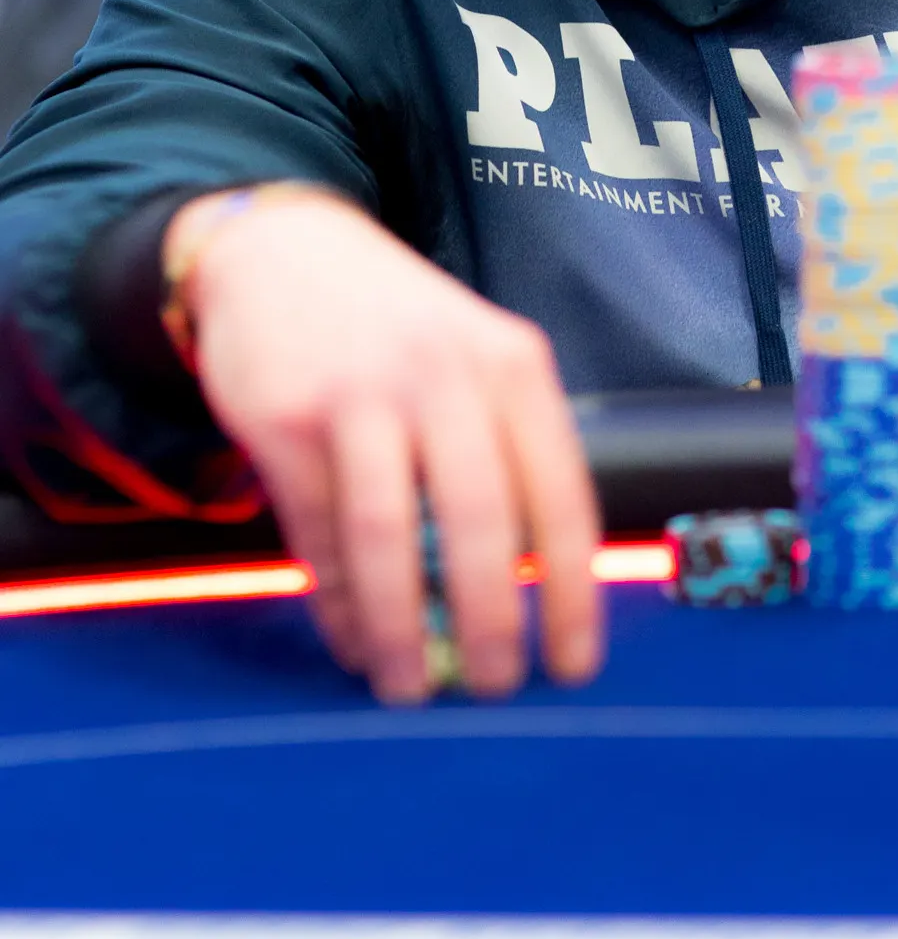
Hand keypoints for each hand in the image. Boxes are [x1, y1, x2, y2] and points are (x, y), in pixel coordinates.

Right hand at [171, 188, 602, 702]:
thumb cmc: (399, 327)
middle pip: (480, 523)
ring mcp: (361, 396)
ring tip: (412, 688)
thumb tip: (533, 590)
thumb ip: (506, 450)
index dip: (572, 591)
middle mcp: (445, 376)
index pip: (560, 495)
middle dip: (492, 622)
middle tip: (493, 689)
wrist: (283, 250)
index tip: (573, 663)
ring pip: (389, 538)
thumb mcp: (475, 358)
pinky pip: (321, 533)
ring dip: (404, 629)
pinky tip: (356, 640)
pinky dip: (340, 602)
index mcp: (513, 365)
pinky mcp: (287, 421)